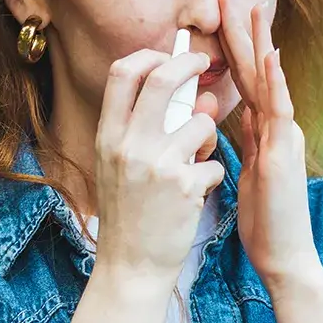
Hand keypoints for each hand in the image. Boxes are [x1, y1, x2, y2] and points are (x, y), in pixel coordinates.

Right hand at [92, 47, 224, 285]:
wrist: (132, 267)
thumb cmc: (129, 213)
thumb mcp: (121, 166)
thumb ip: (150, 129)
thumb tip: (196, 96)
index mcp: (108, 137)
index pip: (122, 73)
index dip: (148, 56)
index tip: (166, 57)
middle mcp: (128, 145)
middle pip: (162, 80)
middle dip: (188, 64)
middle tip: (203, 63)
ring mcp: (157, 165)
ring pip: (201, 122)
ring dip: (209, 136)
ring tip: (198, 159)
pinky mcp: (185, 186)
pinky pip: (214, 162)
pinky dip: (212, 175)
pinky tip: (196, 194)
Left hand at [218, 0, 320, 284]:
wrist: (283, 255)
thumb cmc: (264, 219)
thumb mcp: (246, 170)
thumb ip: (241, 141)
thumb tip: (228, 118)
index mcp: (264, 129)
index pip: (242, 78)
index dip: (231, 45)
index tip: (217, 14)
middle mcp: (276, 126)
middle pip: (255, 69)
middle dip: (242, 30)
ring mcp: (283, 137)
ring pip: (269, 81)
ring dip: (260, 42)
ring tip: (251, 8)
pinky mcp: (283, 154)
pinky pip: (280, 112)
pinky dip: (275, 82)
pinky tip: (270, 56)